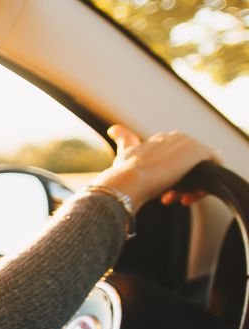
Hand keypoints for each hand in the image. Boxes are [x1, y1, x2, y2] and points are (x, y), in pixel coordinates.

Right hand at [91, 125, 221, 211]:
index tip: (163, 191)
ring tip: (179, 199)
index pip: (176, 158)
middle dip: (184, 181)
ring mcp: (189, 143)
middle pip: (190, 163)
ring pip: (201, 167)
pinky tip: (190, 195)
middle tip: (172, 197)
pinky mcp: (199, 151)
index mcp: (161, 138)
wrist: (130, 180)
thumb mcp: (124, 155)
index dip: (170, 176)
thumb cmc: (123, 172)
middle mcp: (176, 136)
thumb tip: (114, 129)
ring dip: (192, 186)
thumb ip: (124, 140)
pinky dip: (205, 183)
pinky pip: (214, 166)